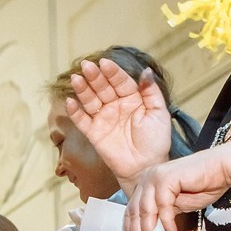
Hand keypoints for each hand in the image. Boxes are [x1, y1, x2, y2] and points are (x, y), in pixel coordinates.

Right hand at [65, 58, 173, 182]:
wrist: (146, 167)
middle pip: (103, 88)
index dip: (112, 72)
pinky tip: (70, 102)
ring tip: (76, 79)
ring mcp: (104, 119)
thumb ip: (151, 91)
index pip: (120, 81)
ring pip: (91, 100)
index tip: (105, 63)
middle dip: (95, 77)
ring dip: (82, 90)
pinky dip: (75, 112)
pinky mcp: (94, 133)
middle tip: (87, 66)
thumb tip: (146, 71)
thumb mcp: (159, 113)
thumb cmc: (156, 142)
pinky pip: (82, 120)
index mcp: (133, 99)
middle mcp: (116, 106)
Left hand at [124, 141, 230, 230]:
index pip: (131, 212)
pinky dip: (166, 223)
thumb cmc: (202, 186)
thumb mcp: (175, 207)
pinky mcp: (166, 178)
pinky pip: (163, 207)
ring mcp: (154, 177)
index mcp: (145, 184)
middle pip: (134, 213)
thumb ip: (159, 218)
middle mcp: (146, 178)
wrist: (223, 168)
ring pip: (145, 212)